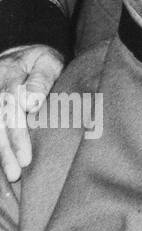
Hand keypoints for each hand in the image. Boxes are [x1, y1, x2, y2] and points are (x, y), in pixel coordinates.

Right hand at [0, 44, 64, 181]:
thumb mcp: (47, 60)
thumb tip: (32, 103)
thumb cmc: (40, 62)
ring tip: (13, 173)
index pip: (13, 97)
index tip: (29, 130)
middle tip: (23, 164)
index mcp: (11, 73)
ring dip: (1, 151)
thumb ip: (42, 77)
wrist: (19, 57)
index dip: (19, 121)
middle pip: (1, 117)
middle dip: (11, 142)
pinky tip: (1, 168)